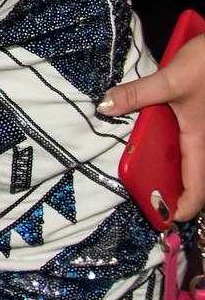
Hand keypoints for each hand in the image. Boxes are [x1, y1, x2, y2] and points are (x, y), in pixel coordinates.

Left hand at [100, 33, 204, 219]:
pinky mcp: (200, 118)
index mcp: (200, 142)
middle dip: (173, 192)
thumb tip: (105, 106)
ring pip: (190, 160)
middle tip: (148, 199)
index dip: (183, 209)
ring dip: (173, 171)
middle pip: (193, 178)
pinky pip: (189, 143)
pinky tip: (156, 142)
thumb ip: (138, 94)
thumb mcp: (170, 79)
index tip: (164, 220)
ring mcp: (204, 130)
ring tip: (148, 175)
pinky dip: (174, 150)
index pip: (198, 190)